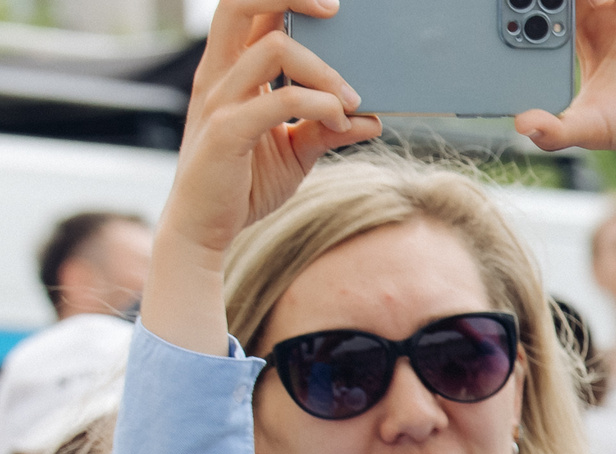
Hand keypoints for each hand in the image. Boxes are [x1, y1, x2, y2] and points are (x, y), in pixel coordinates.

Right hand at [156, 0, 376, 265]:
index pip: (249, 9)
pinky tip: (344, 125)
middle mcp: (218, 74)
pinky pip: (278, 100)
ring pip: (271, 48)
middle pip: (240, 3)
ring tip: (352, 101)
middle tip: (336, 11)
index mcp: (230, 70)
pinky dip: (320, 105)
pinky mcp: (226, 131)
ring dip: (325, 70)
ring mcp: (218, 99)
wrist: (204, 230)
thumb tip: (373, 118)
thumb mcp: (296, 151)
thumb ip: (328, 128)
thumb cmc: (244, 185)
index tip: (332, 6)